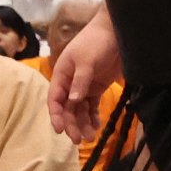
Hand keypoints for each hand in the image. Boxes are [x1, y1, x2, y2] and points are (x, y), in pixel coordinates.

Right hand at [45, 10, 118, 139]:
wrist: (115, 31)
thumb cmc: (96, 42)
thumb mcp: (87, 60)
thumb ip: (80, 81)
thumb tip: (73, 101)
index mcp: (61, 75)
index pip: (54, 99)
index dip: (56, 115)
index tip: (60, 130)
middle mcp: (70, 83)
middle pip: (67, 108)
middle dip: (71, 124)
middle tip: (78, 140)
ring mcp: (84, 86)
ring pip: (79, 109)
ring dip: (83, 123)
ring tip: (90, 137)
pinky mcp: (97, 87)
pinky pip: (92, 105)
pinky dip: (93, 116)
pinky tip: (97, 126)